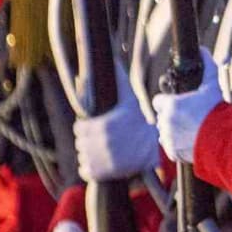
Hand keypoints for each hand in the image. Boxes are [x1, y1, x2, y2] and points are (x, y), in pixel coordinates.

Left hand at [73, 63, 162, 180]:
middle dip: (88, 141)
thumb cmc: (138, 122)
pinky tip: (102, 162)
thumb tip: (111, 56)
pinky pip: (84, 171)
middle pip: (80, 143)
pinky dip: (90, 168)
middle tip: (101, 139)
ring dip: (89, 154)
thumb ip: (118, 79)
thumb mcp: (129, 99)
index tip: (97, 128)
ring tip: (103, 151)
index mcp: (105, 126)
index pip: (79, 128)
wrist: (152, 150)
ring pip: (81, 156)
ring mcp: (102, 161)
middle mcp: (103, 144)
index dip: (86, 127)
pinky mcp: (102, 174)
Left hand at [150, 49, 221, 162]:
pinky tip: (191, 141)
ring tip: (191, 131)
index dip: (168, 102)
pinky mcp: (172, 152)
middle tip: (188, 118)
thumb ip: (207, 67)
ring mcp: (167, 138)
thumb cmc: (217, 112)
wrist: (224, 139)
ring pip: (165, 132)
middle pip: (162, 117)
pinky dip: (178, 146)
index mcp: (170, 105)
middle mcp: (165, 121)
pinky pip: (170, 147)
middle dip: (172, 117)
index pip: (158, 101)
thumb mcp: (212, 86)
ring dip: (173, 131)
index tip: (178, 104)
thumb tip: (203, 51)